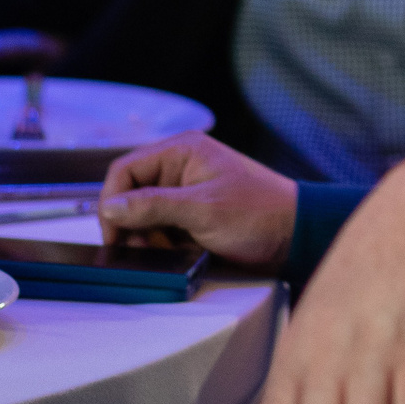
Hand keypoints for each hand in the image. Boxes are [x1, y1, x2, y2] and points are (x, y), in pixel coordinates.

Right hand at [99, 132, 298, 269]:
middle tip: (139, 249)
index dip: (112, 200)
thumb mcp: (203, 210)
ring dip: (145, 236)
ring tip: (164, 251)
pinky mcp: (192, 213)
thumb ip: (154, 206)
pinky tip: (174, 252)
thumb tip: (109, 207)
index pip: (125, 169)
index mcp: (182, 151)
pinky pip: (161, 226)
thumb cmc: (259, 214)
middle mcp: (180, 166)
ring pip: (143, 213)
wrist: (295, 234)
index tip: (113, 233)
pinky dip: (160, 241)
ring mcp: (186, 191)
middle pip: (130, 192)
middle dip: (130, 223)